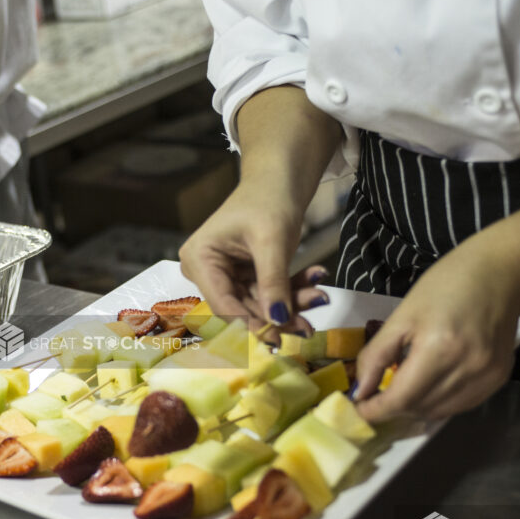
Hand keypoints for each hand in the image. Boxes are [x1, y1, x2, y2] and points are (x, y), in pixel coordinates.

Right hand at [179, 179, 328, 338]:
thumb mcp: (272, 240)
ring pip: (259, 304)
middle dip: (277, 314)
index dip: (248, 323)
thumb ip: (272, 282)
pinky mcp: (245, 277)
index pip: (222, 302)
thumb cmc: (268, 199)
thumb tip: (277, 321)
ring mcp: (226, 275)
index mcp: (200, 259)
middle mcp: (207, 270)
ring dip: (291, 304)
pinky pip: (268, 294)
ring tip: (319, 297)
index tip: (276, 338)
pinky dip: (292, 291)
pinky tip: (315, 282)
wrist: (280, 179)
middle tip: (308, 325)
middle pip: (242, 307)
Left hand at [354, 248, 519, 421]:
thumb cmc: (446, 285)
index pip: (401, 399)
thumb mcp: (402, 316)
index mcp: (440, 349)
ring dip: (413, 408)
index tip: (357, 408)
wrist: (500, 273)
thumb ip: (377, 356)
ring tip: (399, 390)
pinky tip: (427, 386)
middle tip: (373, 396)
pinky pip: (459, 405)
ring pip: (438, 412)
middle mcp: (468, 370)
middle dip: (391, 408)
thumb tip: (359, 391)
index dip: (375, 409)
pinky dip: (437, 403)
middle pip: (419, 409)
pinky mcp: (498, 379)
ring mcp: (487, 377)